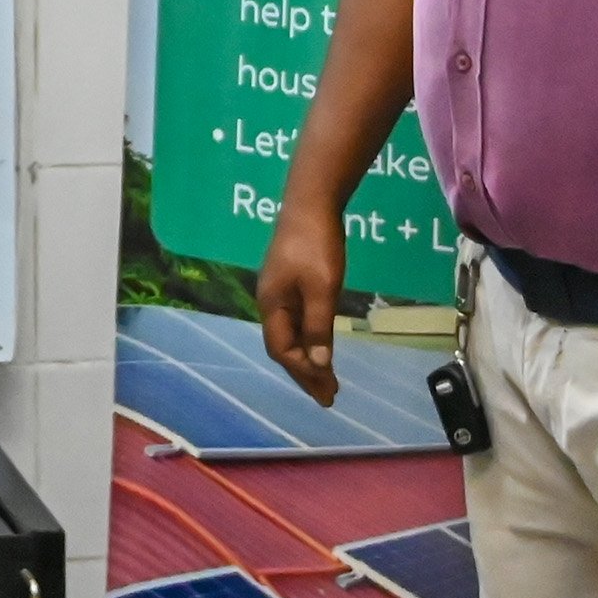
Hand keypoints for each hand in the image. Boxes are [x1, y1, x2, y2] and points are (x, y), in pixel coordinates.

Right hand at [253, 203, 351, 405]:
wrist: (312, 201)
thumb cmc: (316, 244)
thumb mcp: (322, 288)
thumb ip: (319, 326)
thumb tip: (318, 362)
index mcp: (271, 304)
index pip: (283, 350)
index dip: (304, 372)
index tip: (328, 391)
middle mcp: (270, 301)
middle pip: (284, 346)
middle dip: (305, 372)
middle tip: (328, 397)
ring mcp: (279, 290)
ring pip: (290, 334)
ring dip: (307, 357)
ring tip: (327, 378)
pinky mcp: (290, 280)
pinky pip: (296, 320)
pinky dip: (309, 337)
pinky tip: (320, 343)